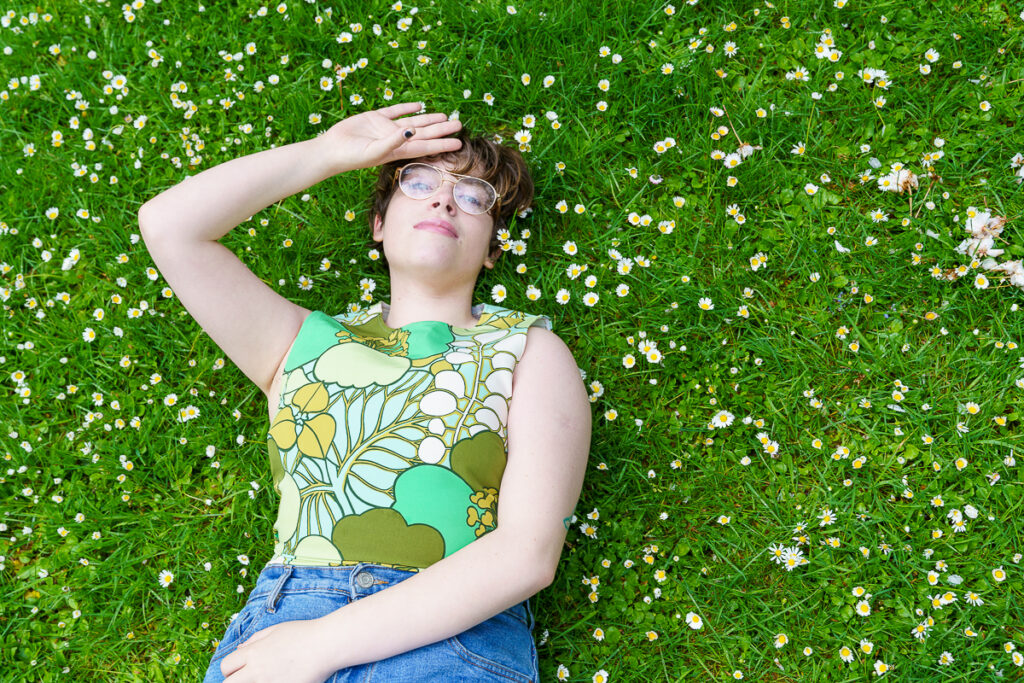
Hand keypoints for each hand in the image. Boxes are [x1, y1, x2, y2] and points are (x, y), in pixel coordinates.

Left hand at [220, 618, 340, 682]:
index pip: (226, 666)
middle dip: (234, 682)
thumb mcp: (276, 629)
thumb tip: (239, 650)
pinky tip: (278, 681)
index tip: (238, 670)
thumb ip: (254, 640)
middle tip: (246, 679)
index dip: (229, 670)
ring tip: (264, 679)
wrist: (326, 645)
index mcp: (254, 652)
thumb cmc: (303, 633)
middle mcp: (257, 670)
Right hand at [317, 101, 462, 174]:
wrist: (331, 150)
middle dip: (442, 129)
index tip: (459, 143)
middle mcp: (396, 140)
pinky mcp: (375, 118)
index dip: (443, 144)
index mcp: (399, 150)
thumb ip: (393, 141)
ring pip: (413, 122)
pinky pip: (395, 112)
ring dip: (429, 119)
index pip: (426, 147)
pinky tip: (418, 106)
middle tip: (460, 124)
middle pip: (425, 134)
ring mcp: (386, 129)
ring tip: (445, 116)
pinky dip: (406, 108)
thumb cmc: (352, 156)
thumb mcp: (374, 151)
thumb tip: (412, 131)